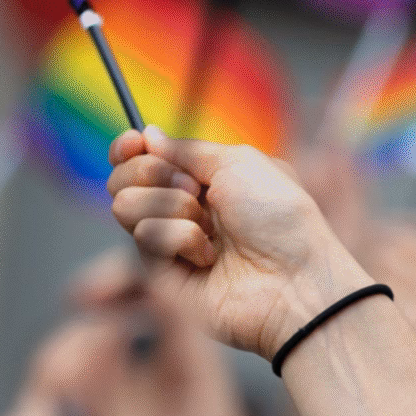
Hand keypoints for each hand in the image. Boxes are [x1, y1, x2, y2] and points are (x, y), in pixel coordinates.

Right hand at [108, 128, 374, 356]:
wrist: (293, 279)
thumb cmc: (278, 217)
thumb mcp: (239, 163)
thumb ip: (188, 149)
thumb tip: (149, 136)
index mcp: (204, 179)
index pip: (143, 159)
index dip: (128, 148)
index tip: (132, 142)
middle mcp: (182, 209)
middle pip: (122, 179)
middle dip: (150, 172)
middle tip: (192, 187)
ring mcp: (170, 243)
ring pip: (125, 206)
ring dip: (170, 206)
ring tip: (209, 227)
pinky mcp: (162, 275)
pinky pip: (145, 237)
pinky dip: (179, 238)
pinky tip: (209, 258)